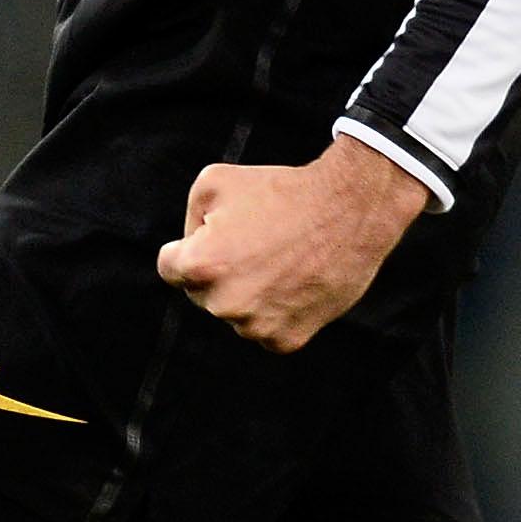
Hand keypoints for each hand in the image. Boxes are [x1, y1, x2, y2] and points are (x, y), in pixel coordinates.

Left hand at [157, 136, 428, 352]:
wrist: (351, 209)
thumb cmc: (281, 189)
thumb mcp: (215, 181)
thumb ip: (188, 220)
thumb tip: (188, 248)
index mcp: (200, 265)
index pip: (170, 266)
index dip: (189, 245)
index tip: (216, 235)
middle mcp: (224, 304)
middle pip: (201, 292)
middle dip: (219, 269)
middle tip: (258, 243)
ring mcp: (256, 327)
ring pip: (234, 313)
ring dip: (248, 293)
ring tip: (280, 260)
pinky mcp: (287, 340)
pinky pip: (265, 330)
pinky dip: (276, 311)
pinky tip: (294, 282)